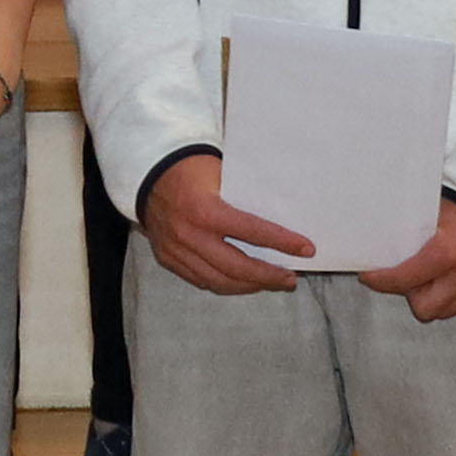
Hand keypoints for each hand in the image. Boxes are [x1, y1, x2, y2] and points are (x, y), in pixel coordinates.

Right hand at [140, 151, 313, 295]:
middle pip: (238, 268)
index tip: (306, 249)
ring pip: (219, 281)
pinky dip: (224, 283)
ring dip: (249, 285)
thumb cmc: (190, 169)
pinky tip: (241, 282)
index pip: (253, 232)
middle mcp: (189, 234)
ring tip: (270, 283)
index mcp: (205, 210)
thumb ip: (245, 198)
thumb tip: (282, 220)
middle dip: (269, 276)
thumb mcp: (221, 174)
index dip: (283, 242)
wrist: (148, 173)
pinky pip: (200, 280)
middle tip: (290, 278)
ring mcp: (175, 250)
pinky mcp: (167, 258)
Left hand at [359, 200, 455, 321]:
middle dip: (412, 294)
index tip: (369, 276)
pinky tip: (454, 278)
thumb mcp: (436, 207)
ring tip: (433, 276)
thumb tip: (380, 232)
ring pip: (446, 310)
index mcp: (447, 251)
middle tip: (408, 276)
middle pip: (424, 307)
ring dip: (435, 297)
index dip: (380, 280)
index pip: (402, 280)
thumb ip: (412, 226)